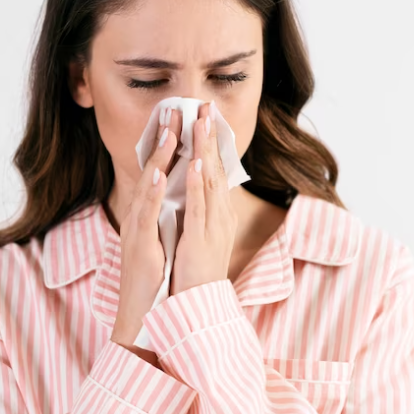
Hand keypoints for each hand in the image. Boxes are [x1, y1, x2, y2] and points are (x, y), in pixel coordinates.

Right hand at [111, 106, 181, 351]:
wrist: (142, 316)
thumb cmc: (155, 280)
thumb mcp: (165, 241)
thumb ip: (169, 217)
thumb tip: (182, 196)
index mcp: (150, 214)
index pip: (161, 171)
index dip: (171, 144)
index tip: (182, 118)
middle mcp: (141, 216)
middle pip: (152, 170)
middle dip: (165, 139)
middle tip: (175, 109)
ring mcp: (138, 229)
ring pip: (147, 185)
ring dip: (158, 157)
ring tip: (169, 131)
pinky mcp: (139, 244)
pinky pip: (145, 214)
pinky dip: (151, 193)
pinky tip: (158, 174)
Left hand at [170, 100, 237, 295]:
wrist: (197, 307)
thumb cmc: (194, 275)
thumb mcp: (199, 237)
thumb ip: (200, 213)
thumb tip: (197, 192)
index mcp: (218, 214)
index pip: (215, 171)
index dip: (211, 143)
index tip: (206, 116)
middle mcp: (220, 216)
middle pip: (216, 169)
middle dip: (210, 136)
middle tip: (206, 106)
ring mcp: (212, 228)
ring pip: (210, 181)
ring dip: (205, 150)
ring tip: (201, 122)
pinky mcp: (201, 241)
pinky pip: (199, 208)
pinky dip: (197, 184)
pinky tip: (195, 163)